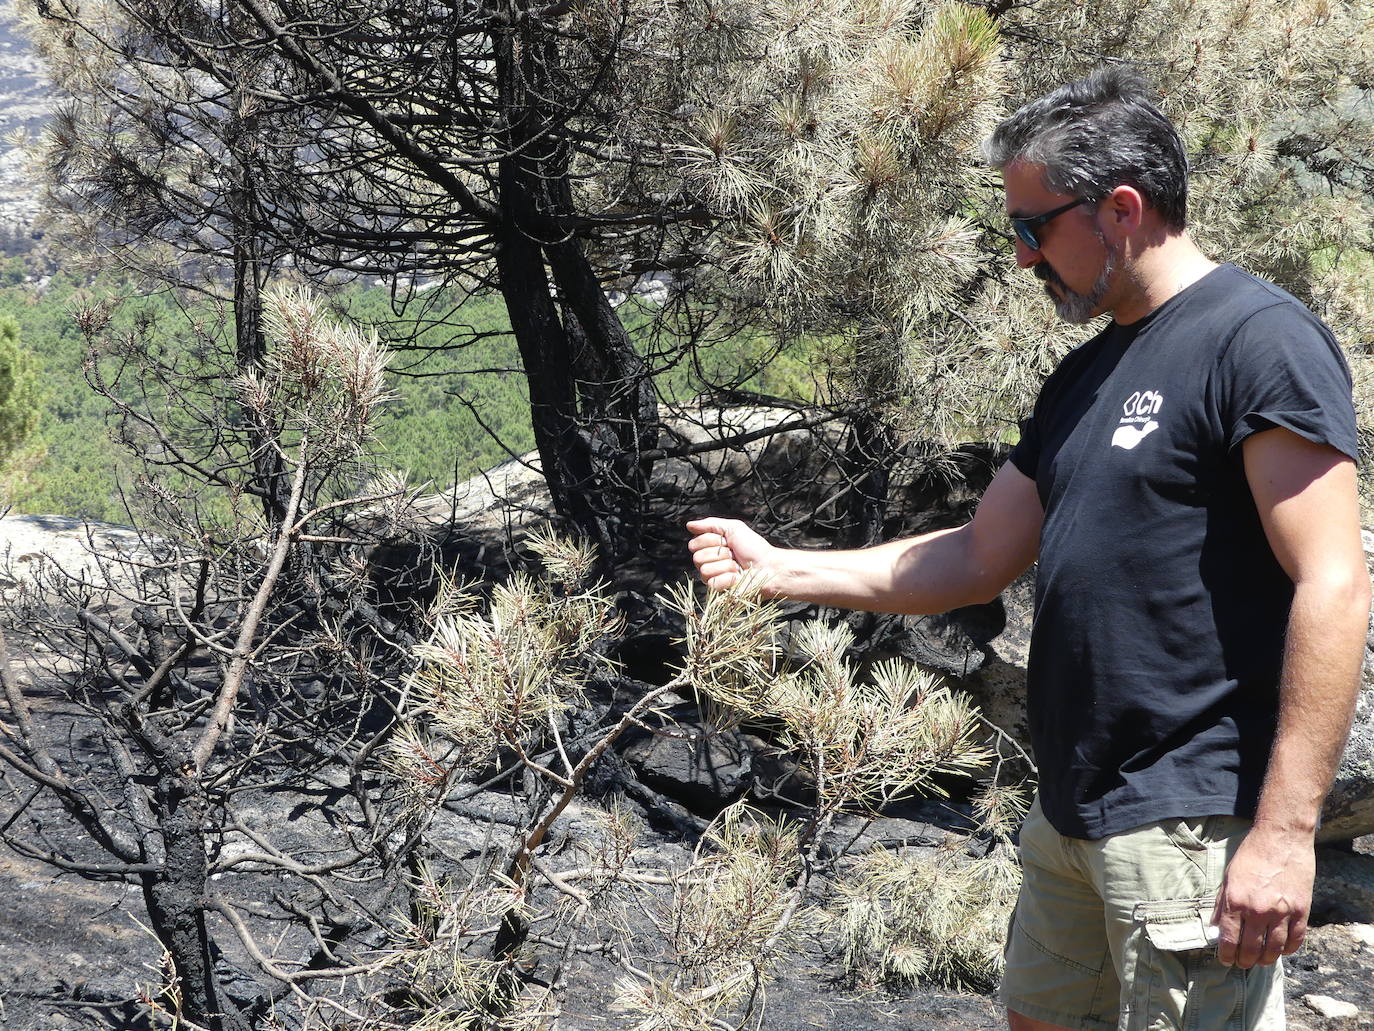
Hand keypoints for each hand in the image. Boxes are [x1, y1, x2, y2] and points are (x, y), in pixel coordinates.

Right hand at [686, 518, 776, 591]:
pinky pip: (713, 583)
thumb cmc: (754, 548)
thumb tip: (689, 525)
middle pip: (697, 558)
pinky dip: (728, 578)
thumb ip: (710, 524)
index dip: (710, 541)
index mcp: (710, 548)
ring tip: (737, 566)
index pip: (694, 544)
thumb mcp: (734, 528)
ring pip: (704, 570)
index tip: (726, 541)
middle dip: (719, 554)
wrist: (768, 567)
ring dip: (725, 566)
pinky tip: (737, 577)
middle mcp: (710, 562)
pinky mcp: (719, 591)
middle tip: (733, 554)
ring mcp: (713, 577)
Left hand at [1211, 822, 1313, 967]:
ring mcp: (1282, 912)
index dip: (1226, 955)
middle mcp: (1258, 910)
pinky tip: (1281, 951)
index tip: (1226, 960)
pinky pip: (1295, 940)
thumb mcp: (1228, 877)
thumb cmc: (1251, 854)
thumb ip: (1221, 903)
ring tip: (1260, 960)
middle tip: (1243, 963)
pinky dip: (1288, 950)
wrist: (1281, 838)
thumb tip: (1214, 926)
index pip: (1229, 939)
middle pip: (1251, 949)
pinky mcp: (1301, 911)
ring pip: (1274, 950)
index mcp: (1236, 901)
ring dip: (1265, 959)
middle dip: (1245, 961)